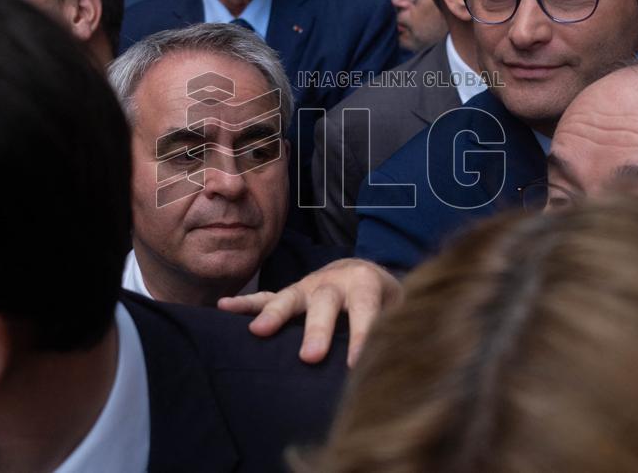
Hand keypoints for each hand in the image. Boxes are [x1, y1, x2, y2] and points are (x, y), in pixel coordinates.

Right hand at [218, 259, 401, 366]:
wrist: (367, 274)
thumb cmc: (387, 301)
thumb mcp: (403, 310)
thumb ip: (404, 330)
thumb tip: (413, 359)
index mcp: (365, 283)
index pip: (365, 309)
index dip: (361, 334)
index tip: (356, 364)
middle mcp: (334, 281)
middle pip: (324, 302)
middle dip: (316, 329)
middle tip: (310, 357)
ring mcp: (308, 286)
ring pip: (290, 297)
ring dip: (274, 314)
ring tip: (258, 332)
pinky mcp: (292, 294)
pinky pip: (266, 297)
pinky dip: (246, 304)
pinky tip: (224, 307)